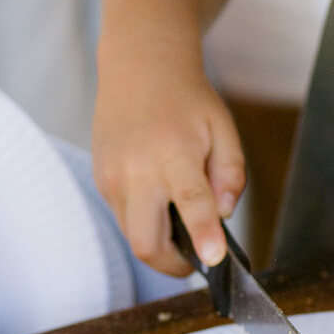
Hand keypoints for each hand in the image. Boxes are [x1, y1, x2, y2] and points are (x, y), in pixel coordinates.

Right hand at [93, 58, 245, 275]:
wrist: (139, 68)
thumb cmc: (187, 101)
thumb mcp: (224, 129)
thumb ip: (232, 175)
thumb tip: (224, 214)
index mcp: (173, 153)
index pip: (191, 204)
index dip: (203, 236)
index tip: (214, 260)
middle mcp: (136, 169)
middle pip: (146, 241)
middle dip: (173, 265)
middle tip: (197, 259)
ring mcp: (112, 177)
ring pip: (133, 237)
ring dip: (160, 245)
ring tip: (182, 226)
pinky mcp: (101, 182)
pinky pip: (125, 220)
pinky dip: (146, 224)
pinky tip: (161, 203)